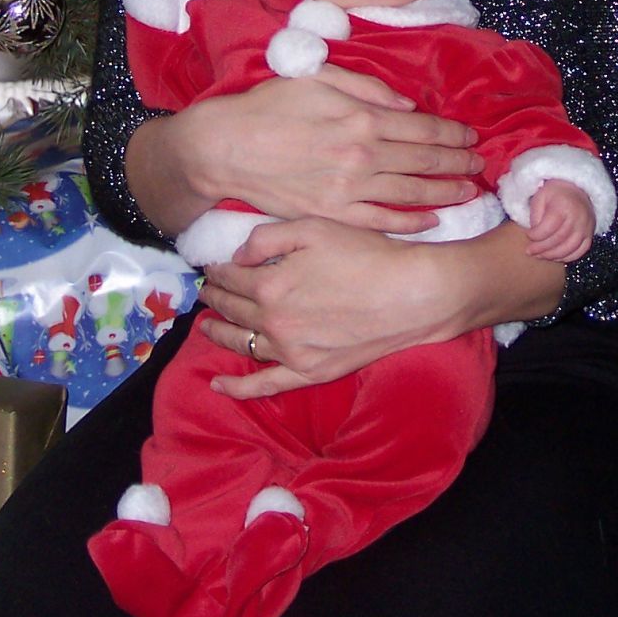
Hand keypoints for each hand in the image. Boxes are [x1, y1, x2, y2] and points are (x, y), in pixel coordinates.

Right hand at [178, 63, 483, 230]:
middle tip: (481, 165)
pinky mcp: (333, 215)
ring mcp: (349, 190)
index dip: (452, 134)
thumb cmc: (268, 107)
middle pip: (425, 162)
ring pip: (411, 194)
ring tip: (469, 191)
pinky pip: (382, 222)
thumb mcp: (318, 78)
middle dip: (459, 163)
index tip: (471, 136)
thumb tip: (407, 105)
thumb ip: (367, 89)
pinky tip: (432, 220)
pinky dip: (411, 223)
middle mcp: (362, 155)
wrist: (225, 149)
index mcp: (362, 118)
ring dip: (446, 192)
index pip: (422, 129)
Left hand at [200, 217, 444, 396]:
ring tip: (207, 325)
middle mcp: (273, 321)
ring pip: (241, 344)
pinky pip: (265, 385)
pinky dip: (238, 388)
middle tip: (205, 291)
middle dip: (214, 298)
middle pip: (231, 309)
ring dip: (218, 333)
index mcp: (270, 283)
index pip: (229, 276)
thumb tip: (236, 257)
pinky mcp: (310, 372)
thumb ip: (267, 238)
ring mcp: (290, 351)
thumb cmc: (366, 254)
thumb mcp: (315, 228)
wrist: (411, 294)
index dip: (217, 269)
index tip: (211, 265)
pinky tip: (217, 386)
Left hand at [524, 180, 593, 262]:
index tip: (528, 235)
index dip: (536, 235)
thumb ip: (535, 215)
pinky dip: (567, 257)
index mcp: (564, 205)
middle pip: (559, 239)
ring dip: (553, 255)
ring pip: (570, 248)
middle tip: (530, 251)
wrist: (576, 190)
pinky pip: (580, 251)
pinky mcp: (590, 234)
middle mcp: (578, 217)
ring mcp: (586, 227)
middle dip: (542, 248)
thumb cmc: (554, 194)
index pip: (549, 226)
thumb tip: (534, 236)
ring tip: (540, 255)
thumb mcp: (540, 197)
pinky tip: (555, 256)